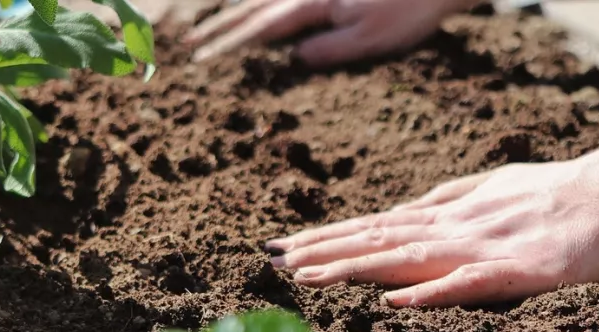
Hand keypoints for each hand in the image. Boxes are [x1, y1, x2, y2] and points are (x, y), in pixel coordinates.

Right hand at [183, 0, 474, 66]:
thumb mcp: (371, 38)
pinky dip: (264, 6)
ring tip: (209, 24)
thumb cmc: (410, 9)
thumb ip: (329, 49)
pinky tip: (260, 12)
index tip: (199, 57)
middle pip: (255, 8)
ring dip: (236, 11)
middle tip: (188, 41)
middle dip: (221, 25)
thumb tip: (294, 58)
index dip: (228, 44)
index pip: (260, 29)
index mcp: (313, 5)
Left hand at [265, 154, 598, 307]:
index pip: (377, 226)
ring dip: (356, 267)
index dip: (329, 236)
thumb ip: (449, 200)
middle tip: (272, 261)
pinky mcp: (520, 271)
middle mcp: (457, 228)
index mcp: (451, 214)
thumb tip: (405, 210)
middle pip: (378, 240)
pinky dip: (430, 292)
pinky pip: (469, 283)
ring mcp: (485, 248)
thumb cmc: (560, 192)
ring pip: (408, 259)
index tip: (284, 246)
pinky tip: (395, 300)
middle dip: (323, 251)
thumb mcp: (493, 188)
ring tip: (308, 277)